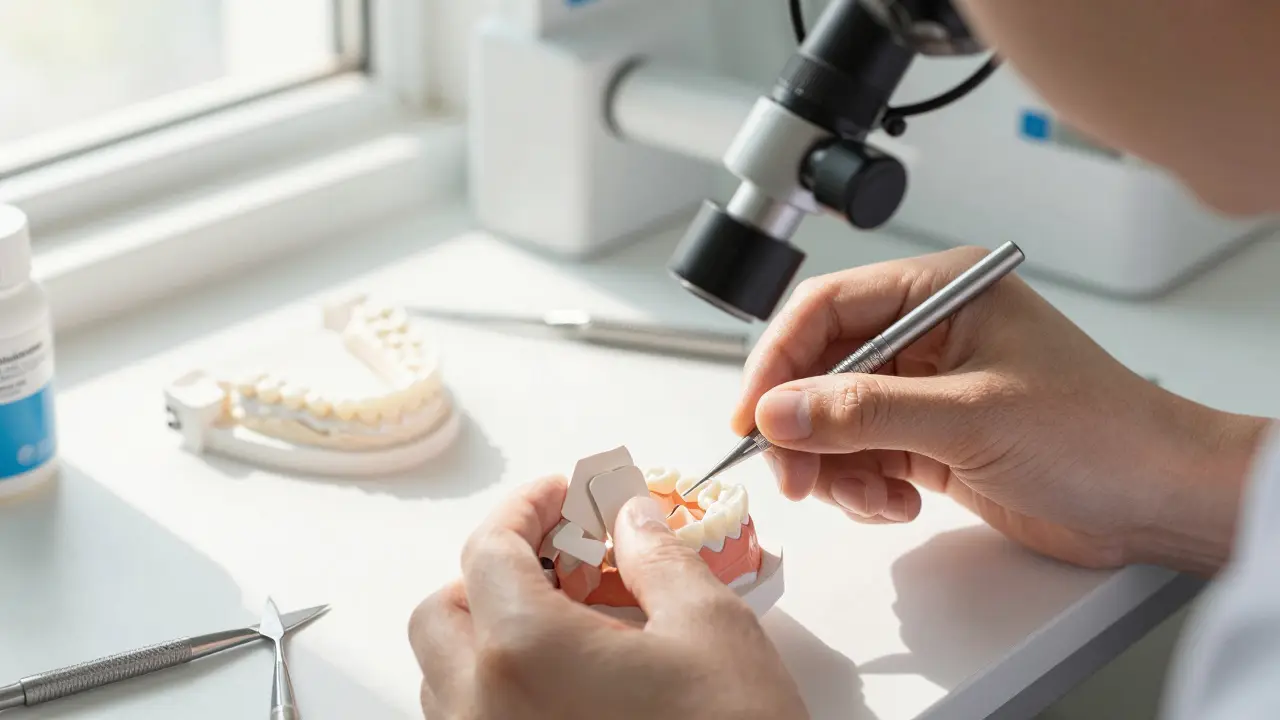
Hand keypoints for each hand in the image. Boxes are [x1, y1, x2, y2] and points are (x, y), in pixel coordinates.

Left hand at [409, 477, 806, 719]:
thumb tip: (630, 516)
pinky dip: (497, 688)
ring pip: (445, 677)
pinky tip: (566, 680)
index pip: (489, 551)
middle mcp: (483, 709)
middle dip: (494, 574)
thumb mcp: (710, 629)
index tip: (562, 493)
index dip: (526, 507)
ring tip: (567, 620)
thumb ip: (657, 556)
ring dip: (488, 634)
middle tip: (560, 558)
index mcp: (525, 652)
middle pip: (442, 615)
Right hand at [734, 246, 1265, 573]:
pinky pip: (863, 457)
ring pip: (835, 420)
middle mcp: (927, 332)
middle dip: (802, 426)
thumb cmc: (1095, 432)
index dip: (778, 360)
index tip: (750, 413)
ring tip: (868, 498)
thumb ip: (863, 412)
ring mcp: (926, 388)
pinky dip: (864, 487)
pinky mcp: (930, 438)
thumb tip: (777, 411)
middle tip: (793, 476)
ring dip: (835, 466)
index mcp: (940, 292)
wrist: (1155, 498)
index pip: (827, 308)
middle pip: (821, 369)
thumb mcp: (968, 416)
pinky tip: (898, 505)